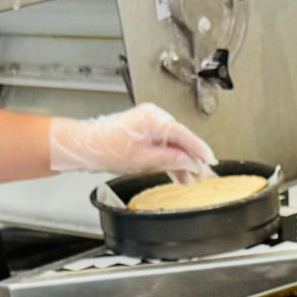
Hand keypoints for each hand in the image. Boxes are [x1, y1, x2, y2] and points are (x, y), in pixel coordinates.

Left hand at [48, 104, 215, 180]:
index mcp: (155, 119)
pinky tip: (175, 172)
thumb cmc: (106, 148)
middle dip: (191, 158)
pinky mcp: (141, 132)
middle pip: (180, 139)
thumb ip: (171, 159)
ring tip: (189, 179)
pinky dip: (168, 158)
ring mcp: (147, 124)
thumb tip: (189, 161)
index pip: (185, 135)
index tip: (211, 161)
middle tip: (203, 174)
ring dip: (180, 161)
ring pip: (171, 143)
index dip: (200, 150)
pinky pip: (161, 144)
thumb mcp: (144, 159)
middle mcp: (153, 117)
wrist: (85, 146)